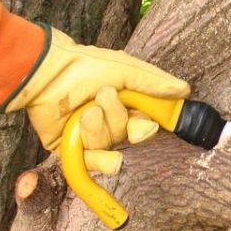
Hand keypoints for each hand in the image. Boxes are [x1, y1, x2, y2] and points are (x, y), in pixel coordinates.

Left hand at [3, 27, 189, 172]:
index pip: (145, 126)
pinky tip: (86, 141)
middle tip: (102, 98)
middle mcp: (109, 122)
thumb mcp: (126, 69)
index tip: (143, 122)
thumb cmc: (85, 66)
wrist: (45, 74)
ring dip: (98, 128)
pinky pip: (90, 164)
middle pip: (127, 137)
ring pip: (108, 146)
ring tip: (84, 111)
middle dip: (117, 119)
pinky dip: (93, 158)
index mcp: (124, 105)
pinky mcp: (71, 149)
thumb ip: (155, 82)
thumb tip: (185, 90)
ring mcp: (90, 137)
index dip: (145, 128)